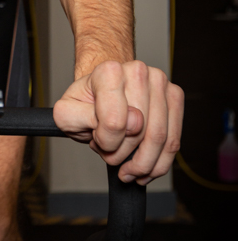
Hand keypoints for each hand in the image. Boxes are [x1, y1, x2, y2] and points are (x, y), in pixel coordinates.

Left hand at [53, 60, 183, 183]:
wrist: (101, 91)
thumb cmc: (86, 103)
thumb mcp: (66, 113)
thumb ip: (82, 118)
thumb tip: (124, 124)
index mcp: (108, 71)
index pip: (114, 121)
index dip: (105, 141)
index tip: (97, 141)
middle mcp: (137, 71)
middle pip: (139, 132)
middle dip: (122, 154)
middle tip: (108, 153)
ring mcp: (159, 82)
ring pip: (161, 139)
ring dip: (142, 162)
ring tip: (126, 165)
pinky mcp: (174, 96)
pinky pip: (174, 141)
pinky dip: (159, 163)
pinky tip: (144, 169)